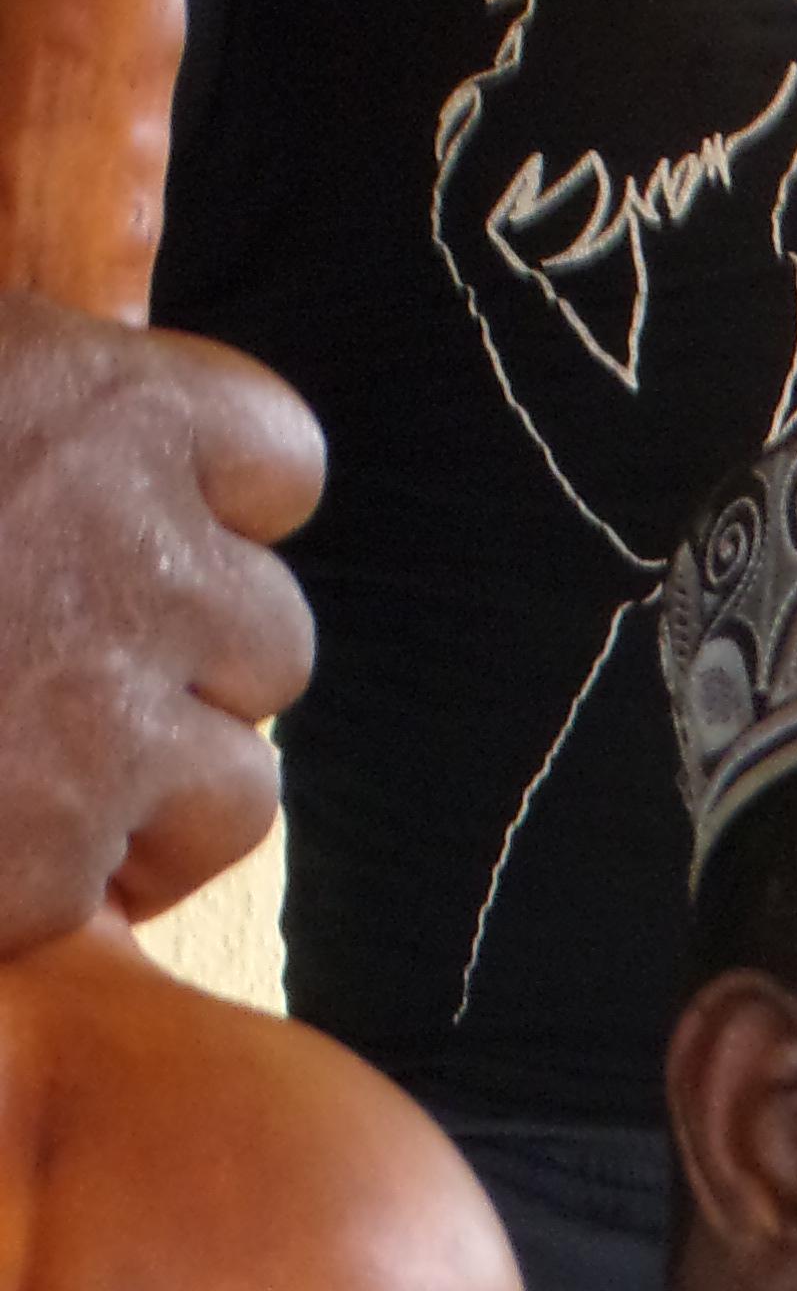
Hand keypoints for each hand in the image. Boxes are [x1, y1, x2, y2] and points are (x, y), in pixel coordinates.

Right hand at [0, 301, 321, 957]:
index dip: (217, 503)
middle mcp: (137, 562)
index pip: (276, 459)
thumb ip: (12, 416)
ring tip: (35, 773)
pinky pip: (128, 887)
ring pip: (240, 786)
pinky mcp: (50, 864)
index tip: (150, 526)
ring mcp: (108, 726)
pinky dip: (67, 879)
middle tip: (71, 671)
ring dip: (157, 791)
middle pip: (274, 638)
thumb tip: (51, 451)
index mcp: (97, 403)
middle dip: (189, 664)